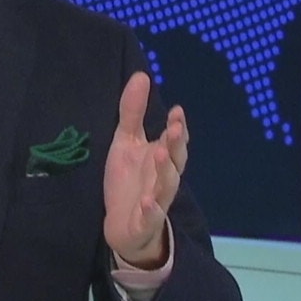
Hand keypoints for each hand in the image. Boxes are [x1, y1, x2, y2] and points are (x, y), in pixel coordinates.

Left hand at [103, 72, 188, 268]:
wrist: (122, 225)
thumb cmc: (129, 181)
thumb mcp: (126, 142)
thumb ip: (133, 112)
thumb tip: (142, 75)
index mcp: (161, 158)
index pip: (174, 141)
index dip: (178, 128)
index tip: (177, 111)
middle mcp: (163, 178)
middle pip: (175, 161)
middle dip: (176, 145)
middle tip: (173, 129)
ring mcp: (156, 200)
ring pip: (167, 186)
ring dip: (165, 171)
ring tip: (160, 154)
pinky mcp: (145, 221)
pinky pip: (151, 215)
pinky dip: (151, 209)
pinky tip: (148, 201)